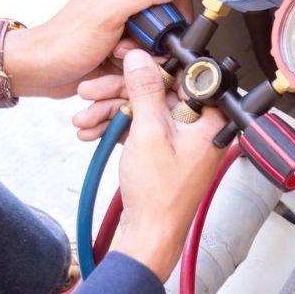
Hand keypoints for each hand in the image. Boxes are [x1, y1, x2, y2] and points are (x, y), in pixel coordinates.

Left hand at [6, 0, 191, 99]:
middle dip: (155, 39)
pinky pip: (146, 56)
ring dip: (143, 54)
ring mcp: (126, 24)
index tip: (162, 31)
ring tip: (118, 55)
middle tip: (130, 45)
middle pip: (167, 19)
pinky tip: (116, 64)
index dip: (174, 12)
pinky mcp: (124, 45)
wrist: (41, 70)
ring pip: (158, 41)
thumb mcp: (106, 11)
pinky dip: (136, 64)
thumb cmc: (64, 41)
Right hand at [111, 49, 227, 279]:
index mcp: (210, 119)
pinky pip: (142, 126)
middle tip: (91, 91)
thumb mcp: (149, 133)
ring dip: (111, 110)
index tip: (123, 62)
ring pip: (146, 108)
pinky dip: (118, 126)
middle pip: (160, 91)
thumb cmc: (159, 195)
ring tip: (83, 119)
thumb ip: (146, 91)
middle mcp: (201, 127)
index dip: (150, 67)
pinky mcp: (166, 149)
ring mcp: (182, 139)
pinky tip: (92, 130)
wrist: (149, 235)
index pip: (183, 77)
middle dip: (120, 92)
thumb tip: (141, 58)